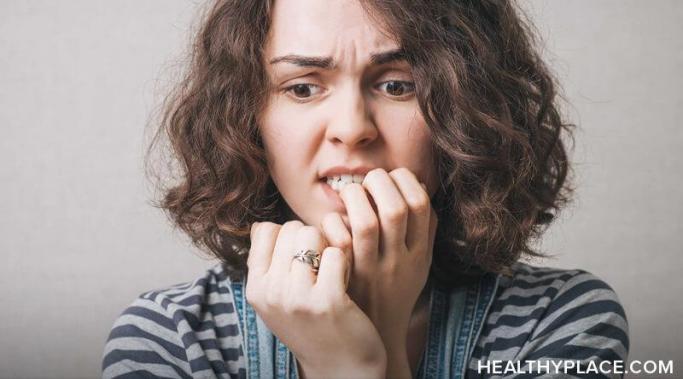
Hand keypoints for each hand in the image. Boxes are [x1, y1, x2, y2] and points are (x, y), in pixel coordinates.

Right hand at [246, 220, 386, 378]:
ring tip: (332, 274)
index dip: (290, 235)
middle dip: (312, 240)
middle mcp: (271, 292)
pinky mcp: (327, 300)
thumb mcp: (277, 298)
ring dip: (329, 248)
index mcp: (255, 288)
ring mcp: (297, 297)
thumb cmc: (313, 325)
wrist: (341, 368)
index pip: (266, 230)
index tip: (301, 259)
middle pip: (292, 228)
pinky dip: (345, 262)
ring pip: (313, 234)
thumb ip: (268, 263)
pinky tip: (346, 283)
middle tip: (320, 269)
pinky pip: (336, 252)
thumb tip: (261, 224)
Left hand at [319, 168, 437, 375]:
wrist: (375, 335)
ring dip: (356, 196)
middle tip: (369, 180)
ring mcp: (370, 271)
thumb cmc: (395, 290)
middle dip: (380, 182)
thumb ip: (425, 227)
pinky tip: (336, 218)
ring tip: (351, 193)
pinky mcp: (345, 278)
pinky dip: (334, 220)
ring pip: (365, 222)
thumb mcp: (420, 262)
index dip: (406, 180)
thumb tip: (421, 184)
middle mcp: (397, 261)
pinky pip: (338, 240)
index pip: (421, 204)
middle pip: (394, 208)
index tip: (393, 178)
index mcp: (419, 253)